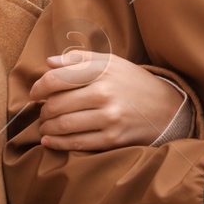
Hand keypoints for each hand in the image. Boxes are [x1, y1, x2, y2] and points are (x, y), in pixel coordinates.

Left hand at [28, 50, 186, 150]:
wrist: (168, 109)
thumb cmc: (134, 84)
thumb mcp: (113, 63)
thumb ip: (80, 60)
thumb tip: (49, 62)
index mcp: (103, 70)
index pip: (58, 78)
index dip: (39, 87)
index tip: (35, 94)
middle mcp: (105, 93)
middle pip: (57, 104)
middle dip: (43, 110)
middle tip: (42, 112)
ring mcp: (109, 118)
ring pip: (64, 125)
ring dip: (47, 127)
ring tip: (46, 125)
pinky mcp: (113, 139)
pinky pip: (76, 143)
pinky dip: (57, 143)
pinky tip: (49, 140)